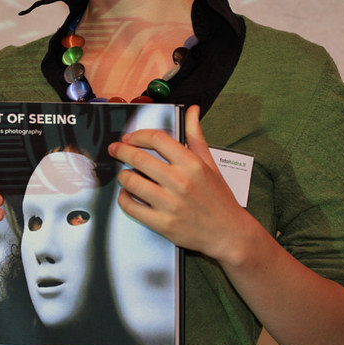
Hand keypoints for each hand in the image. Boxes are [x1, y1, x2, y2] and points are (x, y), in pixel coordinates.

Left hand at [107, 105, 250, 263]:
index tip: (129, 138)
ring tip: (124, 175)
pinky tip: (127, 195)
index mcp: (191, 164)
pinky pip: (131, 207)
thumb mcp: (210, 163)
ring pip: (131, 182)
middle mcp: (180, 182)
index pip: (157, 139)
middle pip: (138, 158)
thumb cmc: (219, 197)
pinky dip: (124, 199)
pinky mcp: (163, 224)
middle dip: (121, 151)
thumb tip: (192, 110)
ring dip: (123, 175)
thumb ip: (196, 136)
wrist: (229, 233)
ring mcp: (170, 204)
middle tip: (114, 150)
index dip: (138, 135)